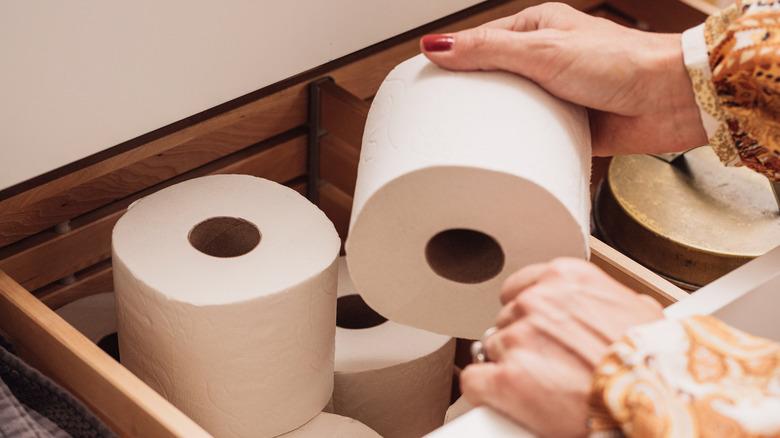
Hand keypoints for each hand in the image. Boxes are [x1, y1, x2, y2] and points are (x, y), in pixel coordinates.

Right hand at [420, 2, 707, 156]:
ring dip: (497, 124)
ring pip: (512, 111)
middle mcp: (545, 61)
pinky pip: (534, 137)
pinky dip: (521, 145)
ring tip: (467, 139)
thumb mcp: (543, 51)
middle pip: (492, 79)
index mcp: (536, 31)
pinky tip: (505, 153)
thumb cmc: (622, 63)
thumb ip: (488, 50)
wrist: (670, 101)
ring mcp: (556, 95)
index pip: (480, 43)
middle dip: (471, 97)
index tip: (424, 81)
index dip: (451, 61)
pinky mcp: (568, 126)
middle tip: (441, 116)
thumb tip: (438, 45)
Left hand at [459, 258, 663, 436]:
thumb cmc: (655, 362)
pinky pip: (474, 381)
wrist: (658, 400)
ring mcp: (519, 339)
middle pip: (506, 320)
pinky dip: (485, 392)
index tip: (533, 328)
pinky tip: (504, 399)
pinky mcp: (506, 379)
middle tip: (547, 364)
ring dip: (508, 367)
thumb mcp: (641, 313)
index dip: (525, 313)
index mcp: (566, 279)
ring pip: (491, 349)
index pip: (519, 287)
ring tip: (540, 385)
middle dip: (522, 342)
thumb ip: (611, 302)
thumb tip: (616, 307)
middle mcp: (536, 303)